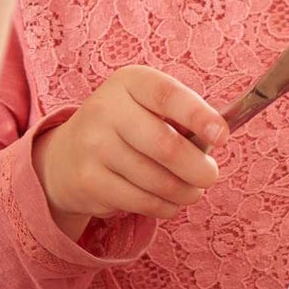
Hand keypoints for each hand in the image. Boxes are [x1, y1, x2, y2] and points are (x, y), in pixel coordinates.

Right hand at [32, 66, 228, 230]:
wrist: (64, 156)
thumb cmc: (127, 126)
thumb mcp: (148, 105)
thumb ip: (182, 116)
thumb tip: (218, 140)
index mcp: (130, 81)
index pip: (168, 95)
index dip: (199, 117)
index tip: (223, 136)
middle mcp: (106, 109)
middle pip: (164, 144)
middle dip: (197, 167)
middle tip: (210, 176)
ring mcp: (93, 146)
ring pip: (155, 179)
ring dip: (184, 192)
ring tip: (192, 191)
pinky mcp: (88, 181)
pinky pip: (139, 201)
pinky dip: (164, 206)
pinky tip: (170, 203)